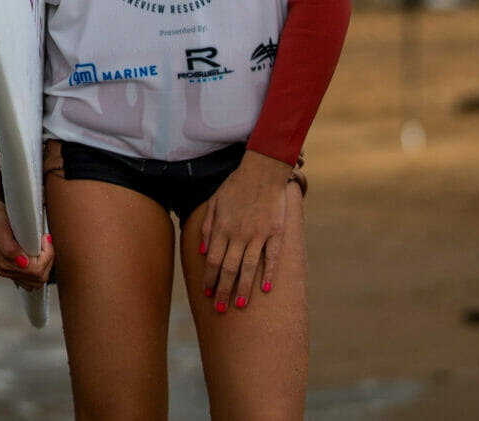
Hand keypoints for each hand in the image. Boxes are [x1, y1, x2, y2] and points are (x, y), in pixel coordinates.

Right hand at [0, 190, 52, 289]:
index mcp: (4, 264)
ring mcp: (9, 270)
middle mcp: (7, 270)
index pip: (36, 271)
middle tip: (45, 242)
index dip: (46, 255)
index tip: (44, 238)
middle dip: (47, 260)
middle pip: (38, 278)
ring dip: (45, 264)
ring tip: (42, 247)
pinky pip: (31, 277)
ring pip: (37, 280)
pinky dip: (40, 267)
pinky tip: (38, 253)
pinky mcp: (13, 267)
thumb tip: (23, 263)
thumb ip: (9, 248)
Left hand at [198, 150, 291, 313]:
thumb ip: (208, 226)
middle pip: (229, 268)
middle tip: (220, 309)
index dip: (210, 279)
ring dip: (243, 288)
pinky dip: (269, 273)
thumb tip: (203, 251)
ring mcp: (258, 234)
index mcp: (222, 227)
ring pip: (248, 267)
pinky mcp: (275, 232)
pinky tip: (265, 289)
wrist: (263, 169)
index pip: (213, 260)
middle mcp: (238, 233)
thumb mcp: (215, 201)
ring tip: (239, 306)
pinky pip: (272, 257)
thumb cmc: (236, 185)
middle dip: (223, 291)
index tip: (207, 294)